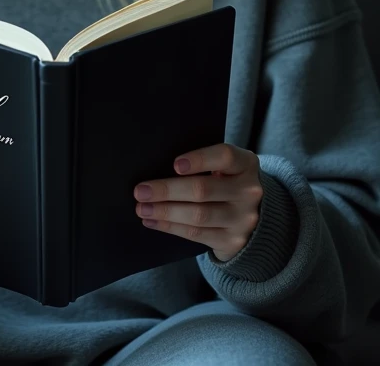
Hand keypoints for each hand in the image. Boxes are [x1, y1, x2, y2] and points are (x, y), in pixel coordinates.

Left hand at [133, 142, 262, 261]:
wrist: (257, 217)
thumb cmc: (228, 181)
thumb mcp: (227, 167)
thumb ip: (205, 163)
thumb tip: (159, 165)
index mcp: (246, 164)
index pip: (225, 157)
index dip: (200, 160)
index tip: (174, 164)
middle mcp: (249, 192)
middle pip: (204, 190)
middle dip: (168, 190)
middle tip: (141, 191)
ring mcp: (242, 219)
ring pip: (198, 215)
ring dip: (165, 212)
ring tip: (142, 208)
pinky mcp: (232, 241)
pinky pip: (196, 235)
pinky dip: (170, 227)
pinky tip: (153, 221)